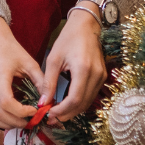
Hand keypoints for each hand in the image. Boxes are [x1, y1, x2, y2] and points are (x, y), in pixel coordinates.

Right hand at [0, 16, 48, 128]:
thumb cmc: (10, 49)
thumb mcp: (29, 62)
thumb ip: (40, 81)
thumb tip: (48, 101)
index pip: (6, 101)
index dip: (21, 111)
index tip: (34, 110)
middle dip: (17, 122)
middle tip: (32, 120)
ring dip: (8, 124)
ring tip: (23, 121)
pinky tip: (12, 118)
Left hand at [44, 0, 107, 124]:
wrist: (86, 26)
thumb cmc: (68, 39)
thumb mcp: (54, 58)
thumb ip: (48, 82)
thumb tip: (43, 102)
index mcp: (83, 69)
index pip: (75, 99)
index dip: (62, 110)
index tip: (49, 114)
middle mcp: (96, 75)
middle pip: (83, 104)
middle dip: (67, 114)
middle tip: (51, 118)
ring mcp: (102, 76)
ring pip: (88, 102)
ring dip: (73, 110)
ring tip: (56, 113)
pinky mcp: (102, 76)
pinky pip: (91, 95)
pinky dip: (79, 102)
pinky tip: (67, 103)